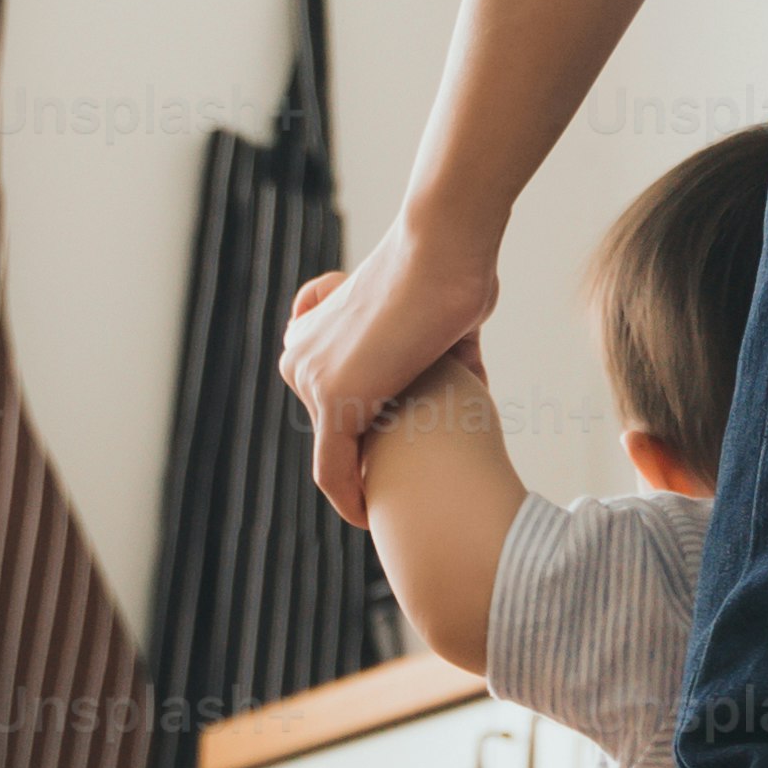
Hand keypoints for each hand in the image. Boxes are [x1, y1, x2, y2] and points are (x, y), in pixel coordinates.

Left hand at [282, 227, 500, 524]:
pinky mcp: (333, 400)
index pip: (334, 394)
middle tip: (407, 480)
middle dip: (371, 453)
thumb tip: (464, 379)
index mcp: (316, 329)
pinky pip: (332, 467)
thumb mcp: (438, 318)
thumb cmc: (455, 272)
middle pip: (336, 427)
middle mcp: (302, 354)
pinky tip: (368, 518)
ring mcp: (312, 376)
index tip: (384, 461)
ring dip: (369, 477)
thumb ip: (437, 354)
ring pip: (337, 449)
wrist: (445, 249)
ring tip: (398, 503)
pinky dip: (349, 497)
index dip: (367, 428)